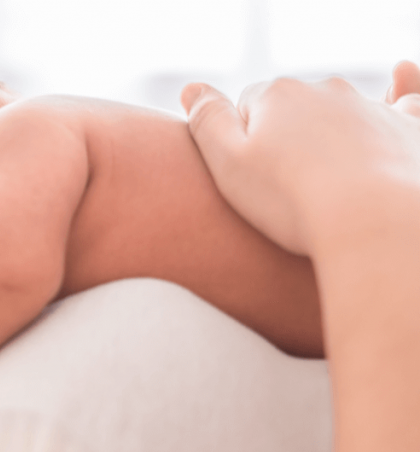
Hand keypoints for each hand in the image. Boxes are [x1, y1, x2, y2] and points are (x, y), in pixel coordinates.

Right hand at [181, 61, 419, 255]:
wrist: (375, 225)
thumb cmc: (291, 201)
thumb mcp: (226, 163)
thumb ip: (205, 120)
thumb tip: (192, 89)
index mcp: (278, 94)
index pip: (247, 109)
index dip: (241, 145)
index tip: (247, 179)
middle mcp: (327, 91)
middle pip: (294, 112)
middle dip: (286, 141)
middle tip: (283, 190)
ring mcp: (372, 109)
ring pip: (339, 120)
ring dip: (329, 145)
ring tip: (324, 192)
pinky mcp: (409, 131)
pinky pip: (395, 118)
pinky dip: (385, 131)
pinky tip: (372, 157)